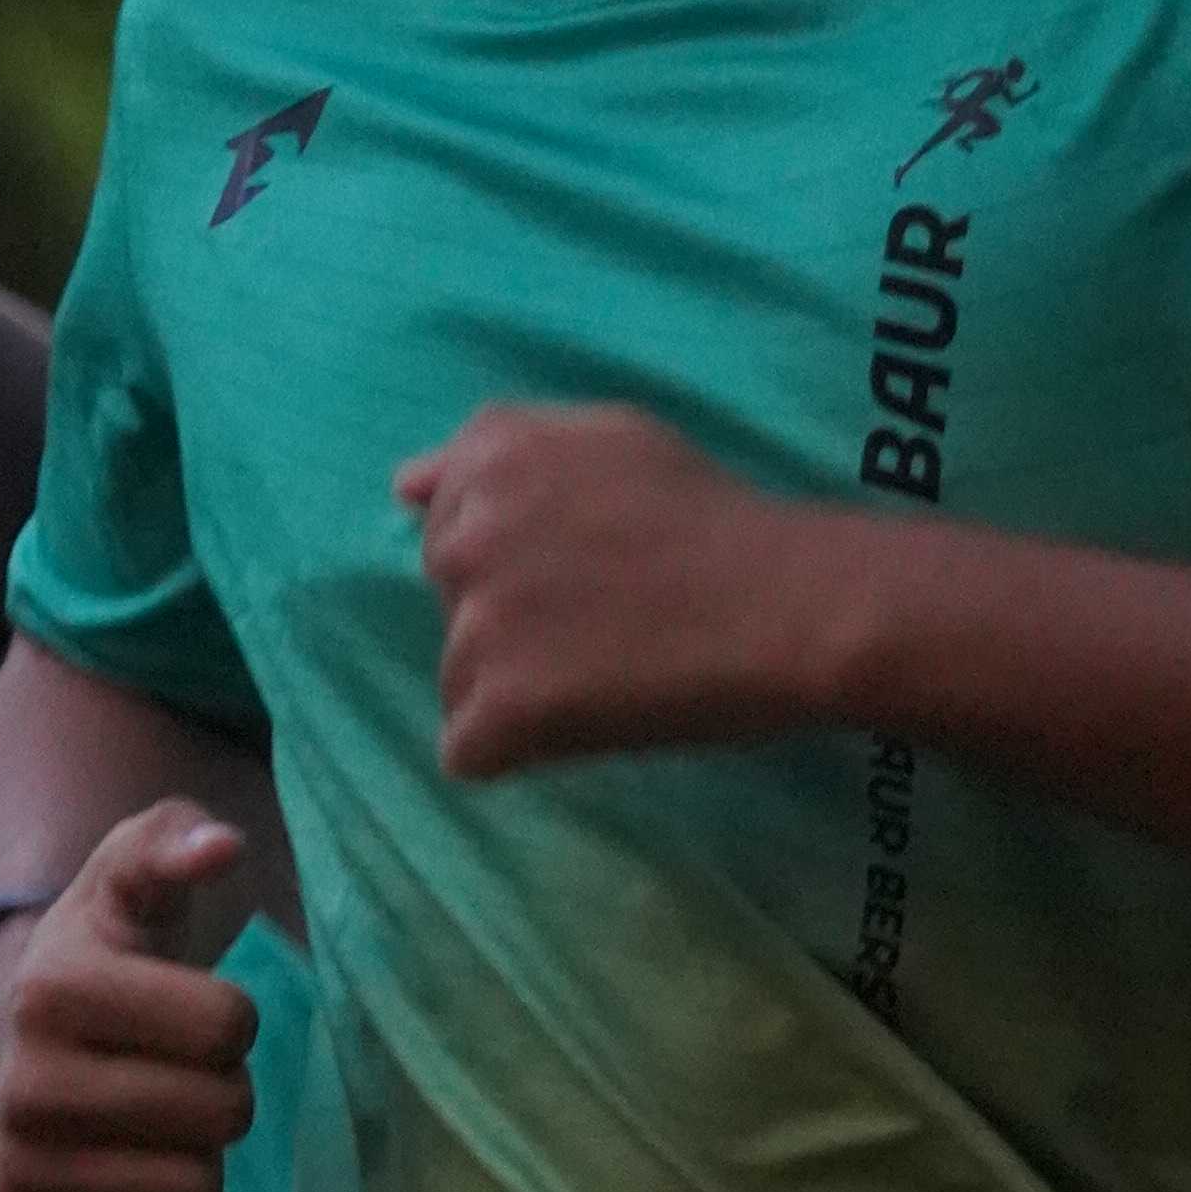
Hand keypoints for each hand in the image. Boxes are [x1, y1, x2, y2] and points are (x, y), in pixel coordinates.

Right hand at [0, 804, 258, 1191]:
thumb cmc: (96, 953)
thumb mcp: (127, 878)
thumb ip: (173, 842)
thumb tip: (221, 847)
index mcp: (54, 990)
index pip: (231, 1027)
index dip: (231, 1017)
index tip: (185, 1007)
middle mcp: (25, 1086)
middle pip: (224, 1115)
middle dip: (221, 1089)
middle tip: (173, 1067)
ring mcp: (17, 1166)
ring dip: (195, 1157)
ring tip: (149, 1116)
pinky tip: (119, 1165)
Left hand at [403, 404, 856, 784]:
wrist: (786, 605)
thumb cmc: (717, 521)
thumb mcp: (612, 439)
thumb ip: (505, 453)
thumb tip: (403, 485)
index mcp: (491, 456)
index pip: (447, 523)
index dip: (518, 556)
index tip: (582, 568)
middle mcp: (468, 531)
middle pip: (449, 602)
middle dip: (509, 620)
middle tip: (604, 625)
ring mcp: (477, 622)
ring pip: (458, 680)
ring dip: (516, 691)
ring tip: (605, 677)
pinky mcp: (500, 707)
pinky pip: (469, 751)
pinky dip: (521, 752)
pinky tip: (587, 725)